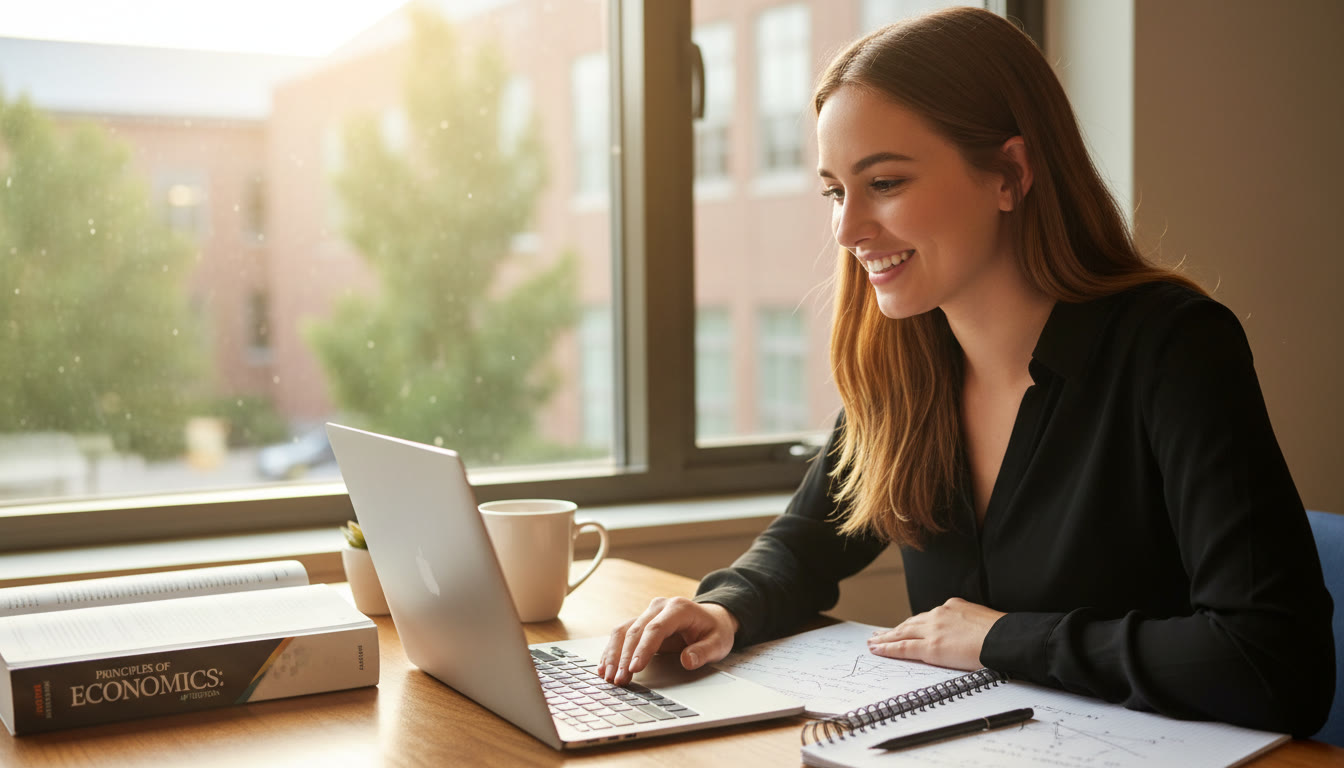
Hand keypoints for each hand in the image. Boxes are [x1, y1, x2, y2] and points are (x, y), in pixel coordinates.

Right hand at [598, 597, 738, 685]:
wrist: (712, 618)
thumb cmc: (715, 631)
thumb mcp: (719, 643)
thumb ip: (704, 652)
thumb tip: (687, 661)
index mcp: (678, 609)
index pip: (656, 629)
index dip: (643, 649)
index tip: (635, 668)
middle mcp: (659, 607)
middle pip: (635, 630)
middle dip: (624, 657)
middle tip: (619, 680)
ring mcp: (648, 613)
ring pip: (623, 631)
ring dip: (613, 654)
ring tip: (608, 677)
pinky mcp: (641, 623)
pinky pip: (622, 634)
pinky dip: (612, 651)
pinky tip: (604, 667)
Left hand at [867, 598, 1004, 670]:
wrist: (1006, 639)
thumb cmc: (1002, 633)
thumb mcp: (983, 619)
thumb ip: (968, 623)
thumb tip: (968, 634)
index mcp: (953, 606)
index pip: (928, 617)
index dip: (913, 624)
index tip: (904, 627)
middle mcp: (939, 614)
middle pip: (910, 623)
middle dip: (894, 629)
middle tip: (880, 634)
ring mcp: (933, 630)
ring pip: (902, 633)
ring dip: (886, 638)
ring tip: (874, 642)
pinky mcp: (931, 647)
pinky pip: (903, 647)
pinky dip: (888, 648)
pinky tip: (877, 649)